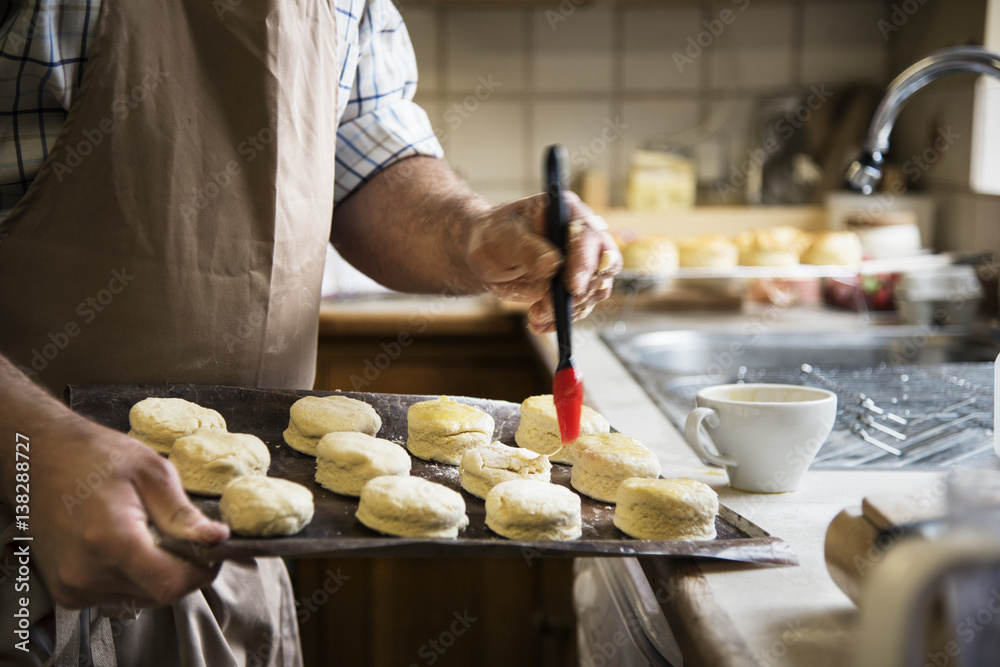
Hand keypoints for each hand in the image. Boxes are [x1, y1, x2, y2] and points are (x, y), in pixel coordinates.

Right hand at [30, 420, 228, 608]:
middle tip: (184, 539)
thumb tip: (216, 538)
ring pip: (139, 598)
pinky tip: (127, 547)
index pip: (170, 583)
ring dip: (156, 575)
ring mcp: (73, 586)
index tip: (212, 554)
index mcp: (112, 541)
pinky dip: (132, 578)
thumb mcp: (152, 473)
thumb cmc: (94, 457)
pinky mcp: (66, 591)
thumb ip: (184, 513)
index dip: (200, 572)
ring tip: (151, 537)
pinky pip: (115, 596)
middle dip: (181, 571)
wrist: (41, 458)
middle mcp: (87, 572)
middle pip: (158, 594)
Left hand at [466, 192, 621, 333]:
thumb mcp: (503, 238)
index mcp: (568, 212)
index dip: (585, 262)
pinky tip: (537, 323)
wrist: (486, 257)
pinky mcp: (574, 288)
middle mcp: (582, 237)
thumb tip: (553, 264)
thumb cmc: (494, 237)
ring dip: (567, 309)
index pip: (589, 235)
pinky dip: (559, 320)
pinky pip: (579, 308)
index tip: (572, 287)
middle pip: (603, 266)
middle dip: (581, 292)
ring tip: (536, 315)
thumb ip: (527, 249)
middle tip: (552, 307)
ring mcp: (581, 264)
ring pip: (594, 291)